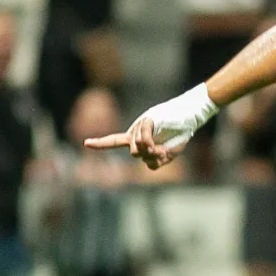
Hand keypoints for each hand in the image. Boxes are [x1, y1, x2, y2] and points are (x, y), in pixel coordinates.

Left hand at [85, 88, 216, 169]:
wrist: (189, 116)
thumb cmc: (179, 133)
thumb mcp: (168, 154)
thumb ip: (155, 160)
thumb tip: (146, 155)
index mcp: (137, 138)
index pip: (115, 141)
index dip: (101, 143)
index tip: (85, 143)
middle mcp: (135, 132)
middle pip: (135, 154)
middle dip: (149, 157)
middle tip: (162, 153)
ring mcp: (140, 127)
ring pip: (138, 149)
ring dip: (152, 152)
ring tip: (164, 147)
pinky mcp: (147, 121)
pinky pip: (143, 139)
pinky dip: (150, 144)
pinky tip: (156, 145)